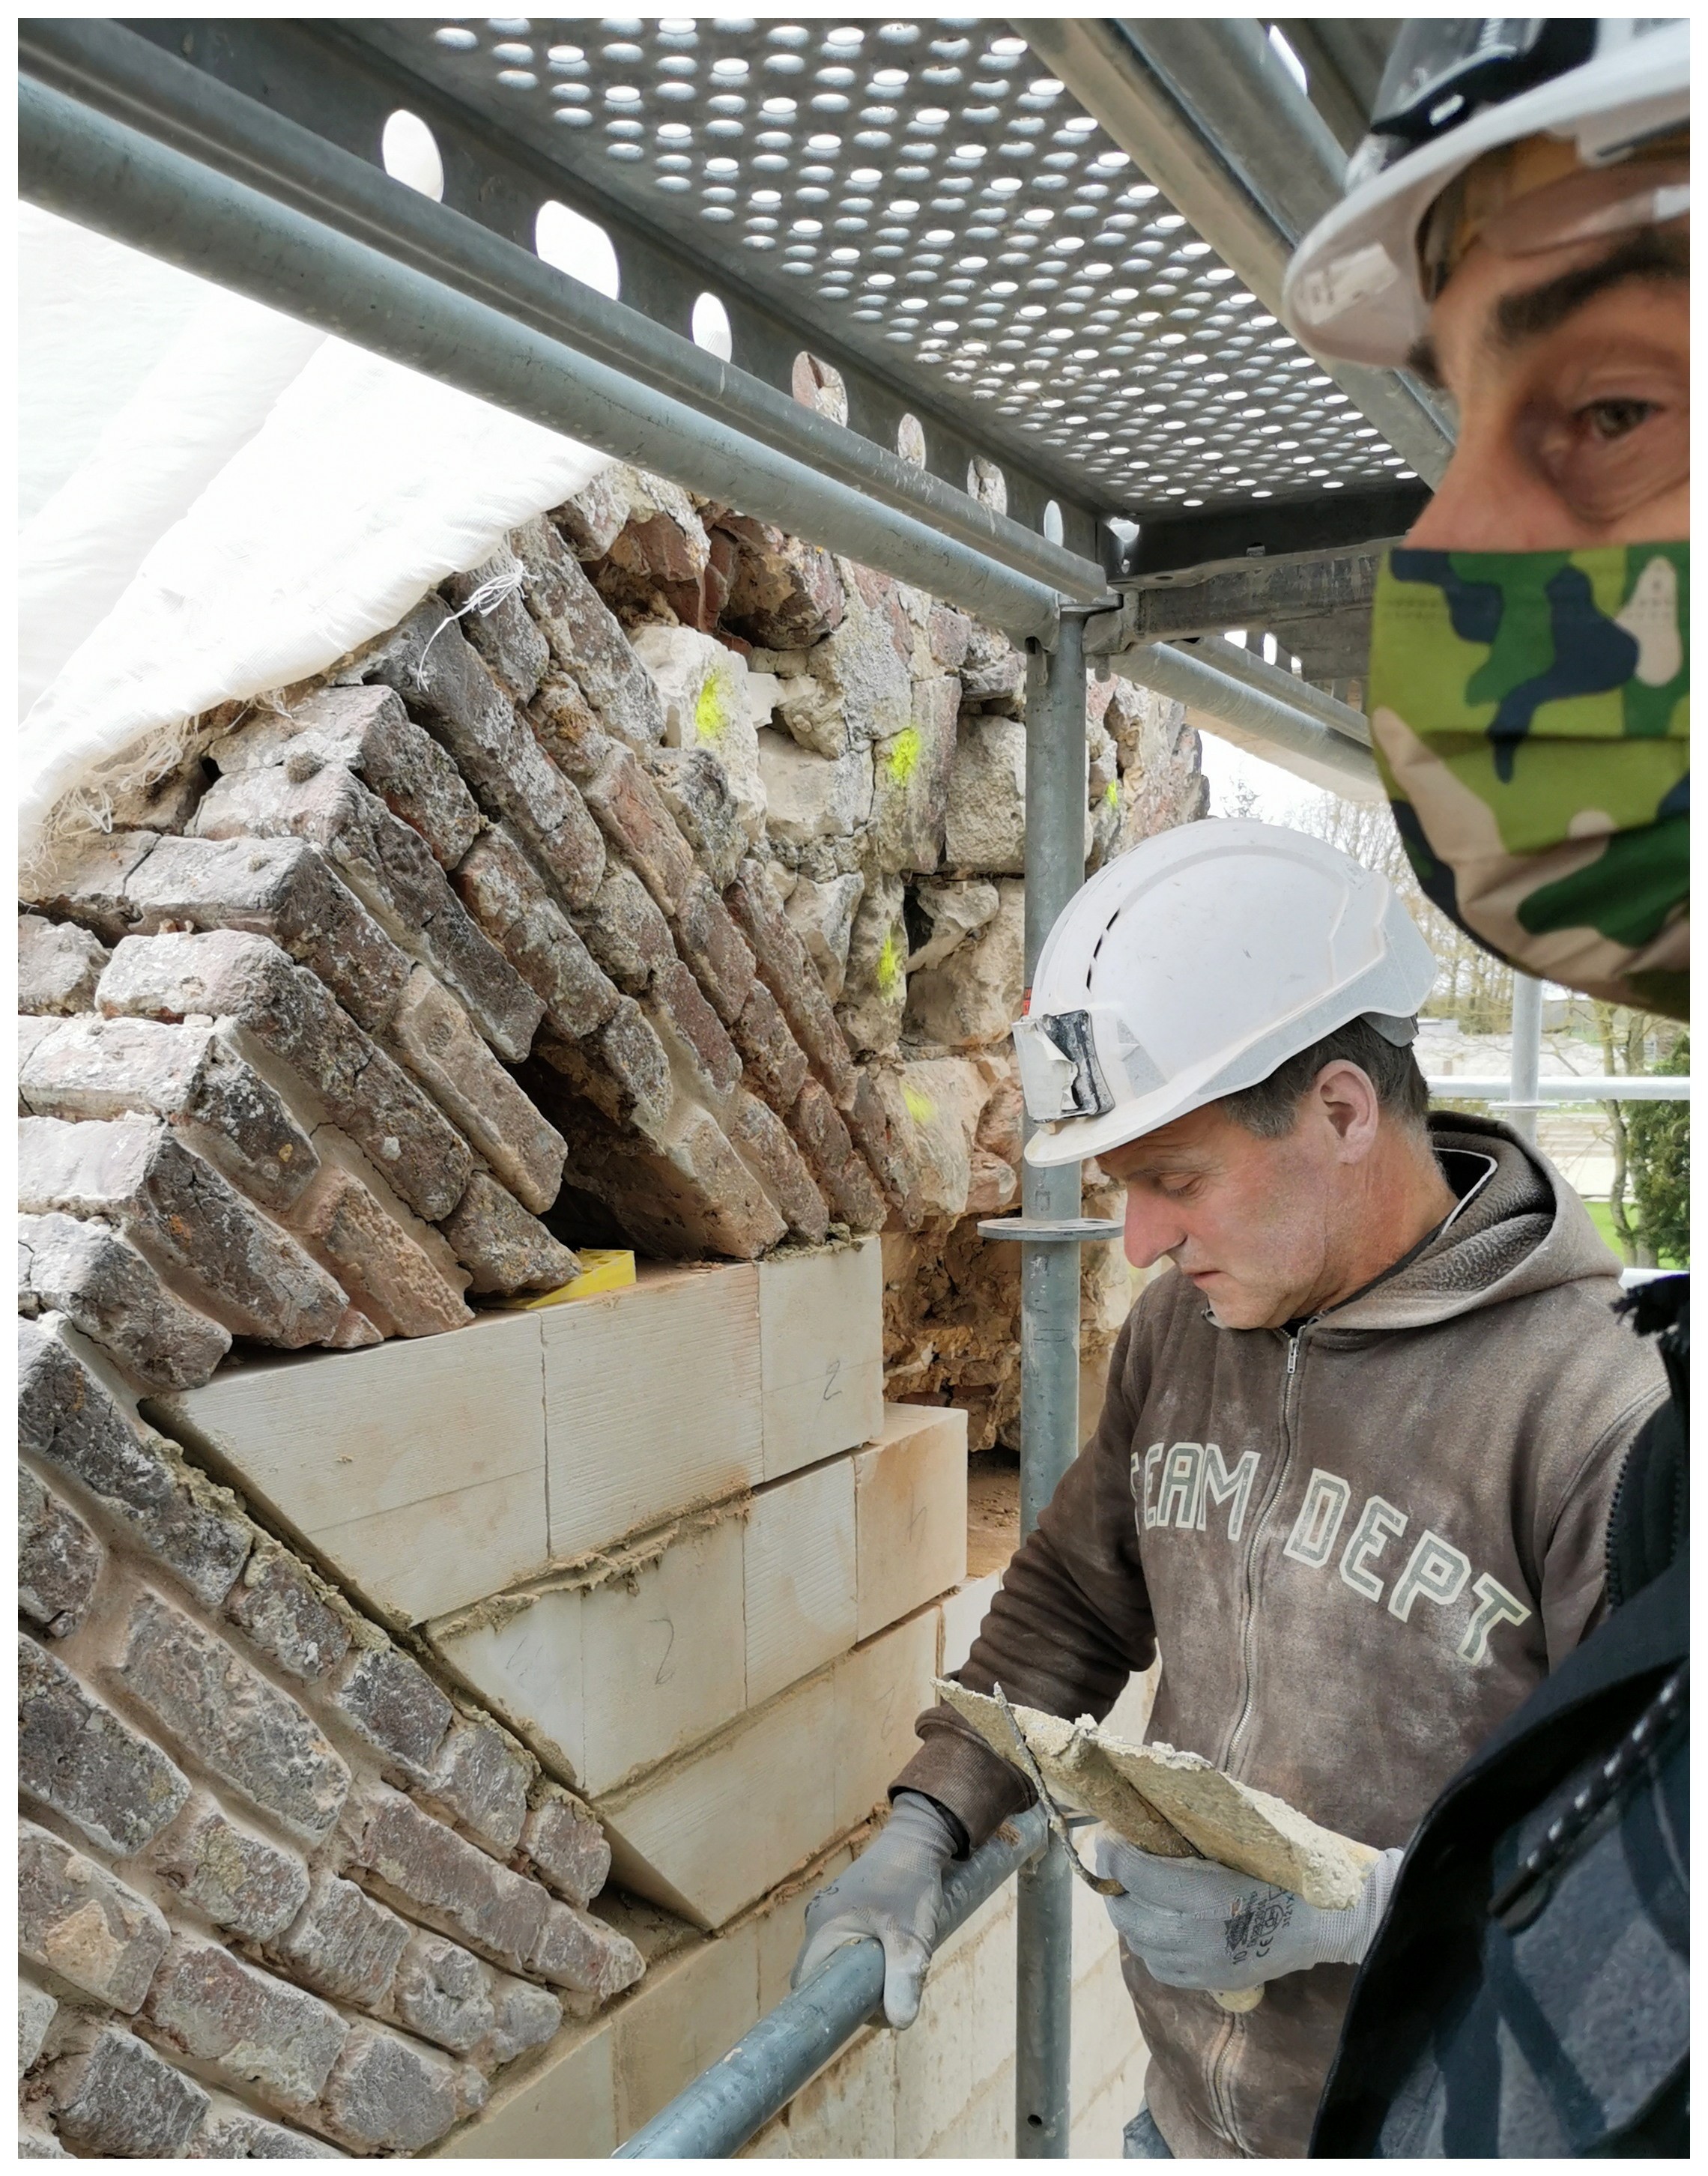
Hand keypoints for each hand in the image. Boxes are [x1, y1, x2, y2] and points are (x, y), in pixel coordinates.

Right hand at [791, 1792, 960, 2027]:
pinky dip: (871, 1959)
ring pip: (842, 1963)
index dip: (826, 2007)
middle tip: (891, 1994)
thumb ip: (904, 1978)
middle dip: (856, 1994)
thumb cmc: (910, 1882)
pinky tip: (897, 1952)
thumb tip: (900, 2024)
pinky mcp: (850, 1911)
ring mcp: (834, 1915)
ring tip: (900, 1968)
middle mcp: (820, 1922)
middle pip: (826, 1976)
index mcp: (823, 1928)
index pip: (805, 1983)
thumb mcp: (911, 1935)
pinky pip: (852, 1947)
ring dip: (867, 1976)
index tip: (860, 2016)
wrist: (920, 1837)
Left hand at [1095, 1836, 1403, 1993]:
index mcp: (1210, 1894)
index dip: (1113, 1857)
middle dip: (1115, 1887)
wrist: (1326, 1922)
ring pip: (1140, 1944)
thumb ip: (1195, 1830)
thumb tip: (1150, 1806)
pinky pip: (1160, 1968)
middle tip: (1116, 1865)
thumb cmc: (1286, 1868)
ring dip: (1131, 1916)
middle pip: (1130, 1915)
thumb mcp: (1242, 1838)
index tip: (1104, 1840)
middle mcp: (1199, 1936)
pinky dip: (1150, 1945)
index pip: (1139, 1876)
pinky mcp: (1211, 1983)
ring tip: (1136, 1893)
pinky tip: (1158, 1925)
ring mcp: (1204, 1966)